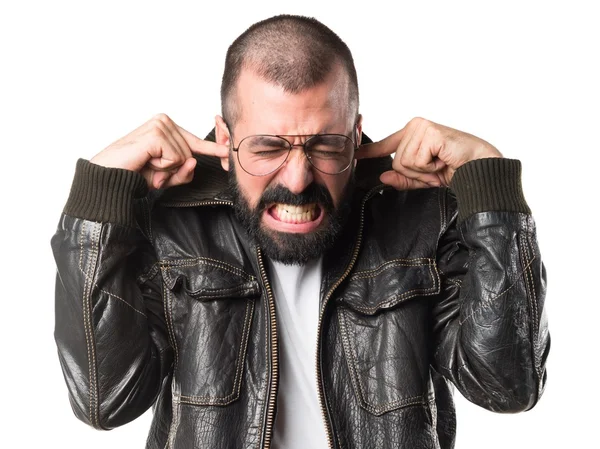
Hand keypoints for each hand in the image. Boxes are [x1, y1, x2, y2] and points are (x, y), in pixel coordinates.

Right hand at [90, 113, 228, 189]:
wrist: (110, 178)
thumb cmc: (135, 174)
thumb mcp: (167, 177)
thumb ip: (184, 172)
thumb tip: (195, 162)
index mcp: (167, 127)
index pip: (196, 142)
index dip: (214, 150)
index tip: (229, 151)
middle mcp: (164, 121)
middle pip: (191, 154)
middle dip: (175, 170)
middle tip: (152, 170)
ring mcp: (160, 125)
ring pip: (185, 158)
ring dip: (167, 170)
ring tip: (147, 166)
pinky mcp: (156, 134)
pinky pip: (176, 159)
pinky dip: (163, 168)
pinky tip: (146, 162)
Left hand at [357, 117, 501, 189]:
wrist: (481, 169)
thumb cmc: (456, 169)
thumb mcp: (423, 178)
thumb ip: (403, 178)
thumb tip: (383, 176)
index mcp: (413, 133)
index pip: (386, 144)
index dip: (369, 151)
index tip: (355, 155)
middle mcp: (415, 127)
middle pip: (396, 162)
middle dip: (416, 174)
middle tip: (436, 169)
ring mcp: (421, 128)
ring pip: (404, 163)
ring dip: (423, 172)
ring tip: (440, 165)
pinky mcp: (429, 132)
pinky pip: (415, 161)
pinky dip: (429, 168)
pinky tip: (443, 160)